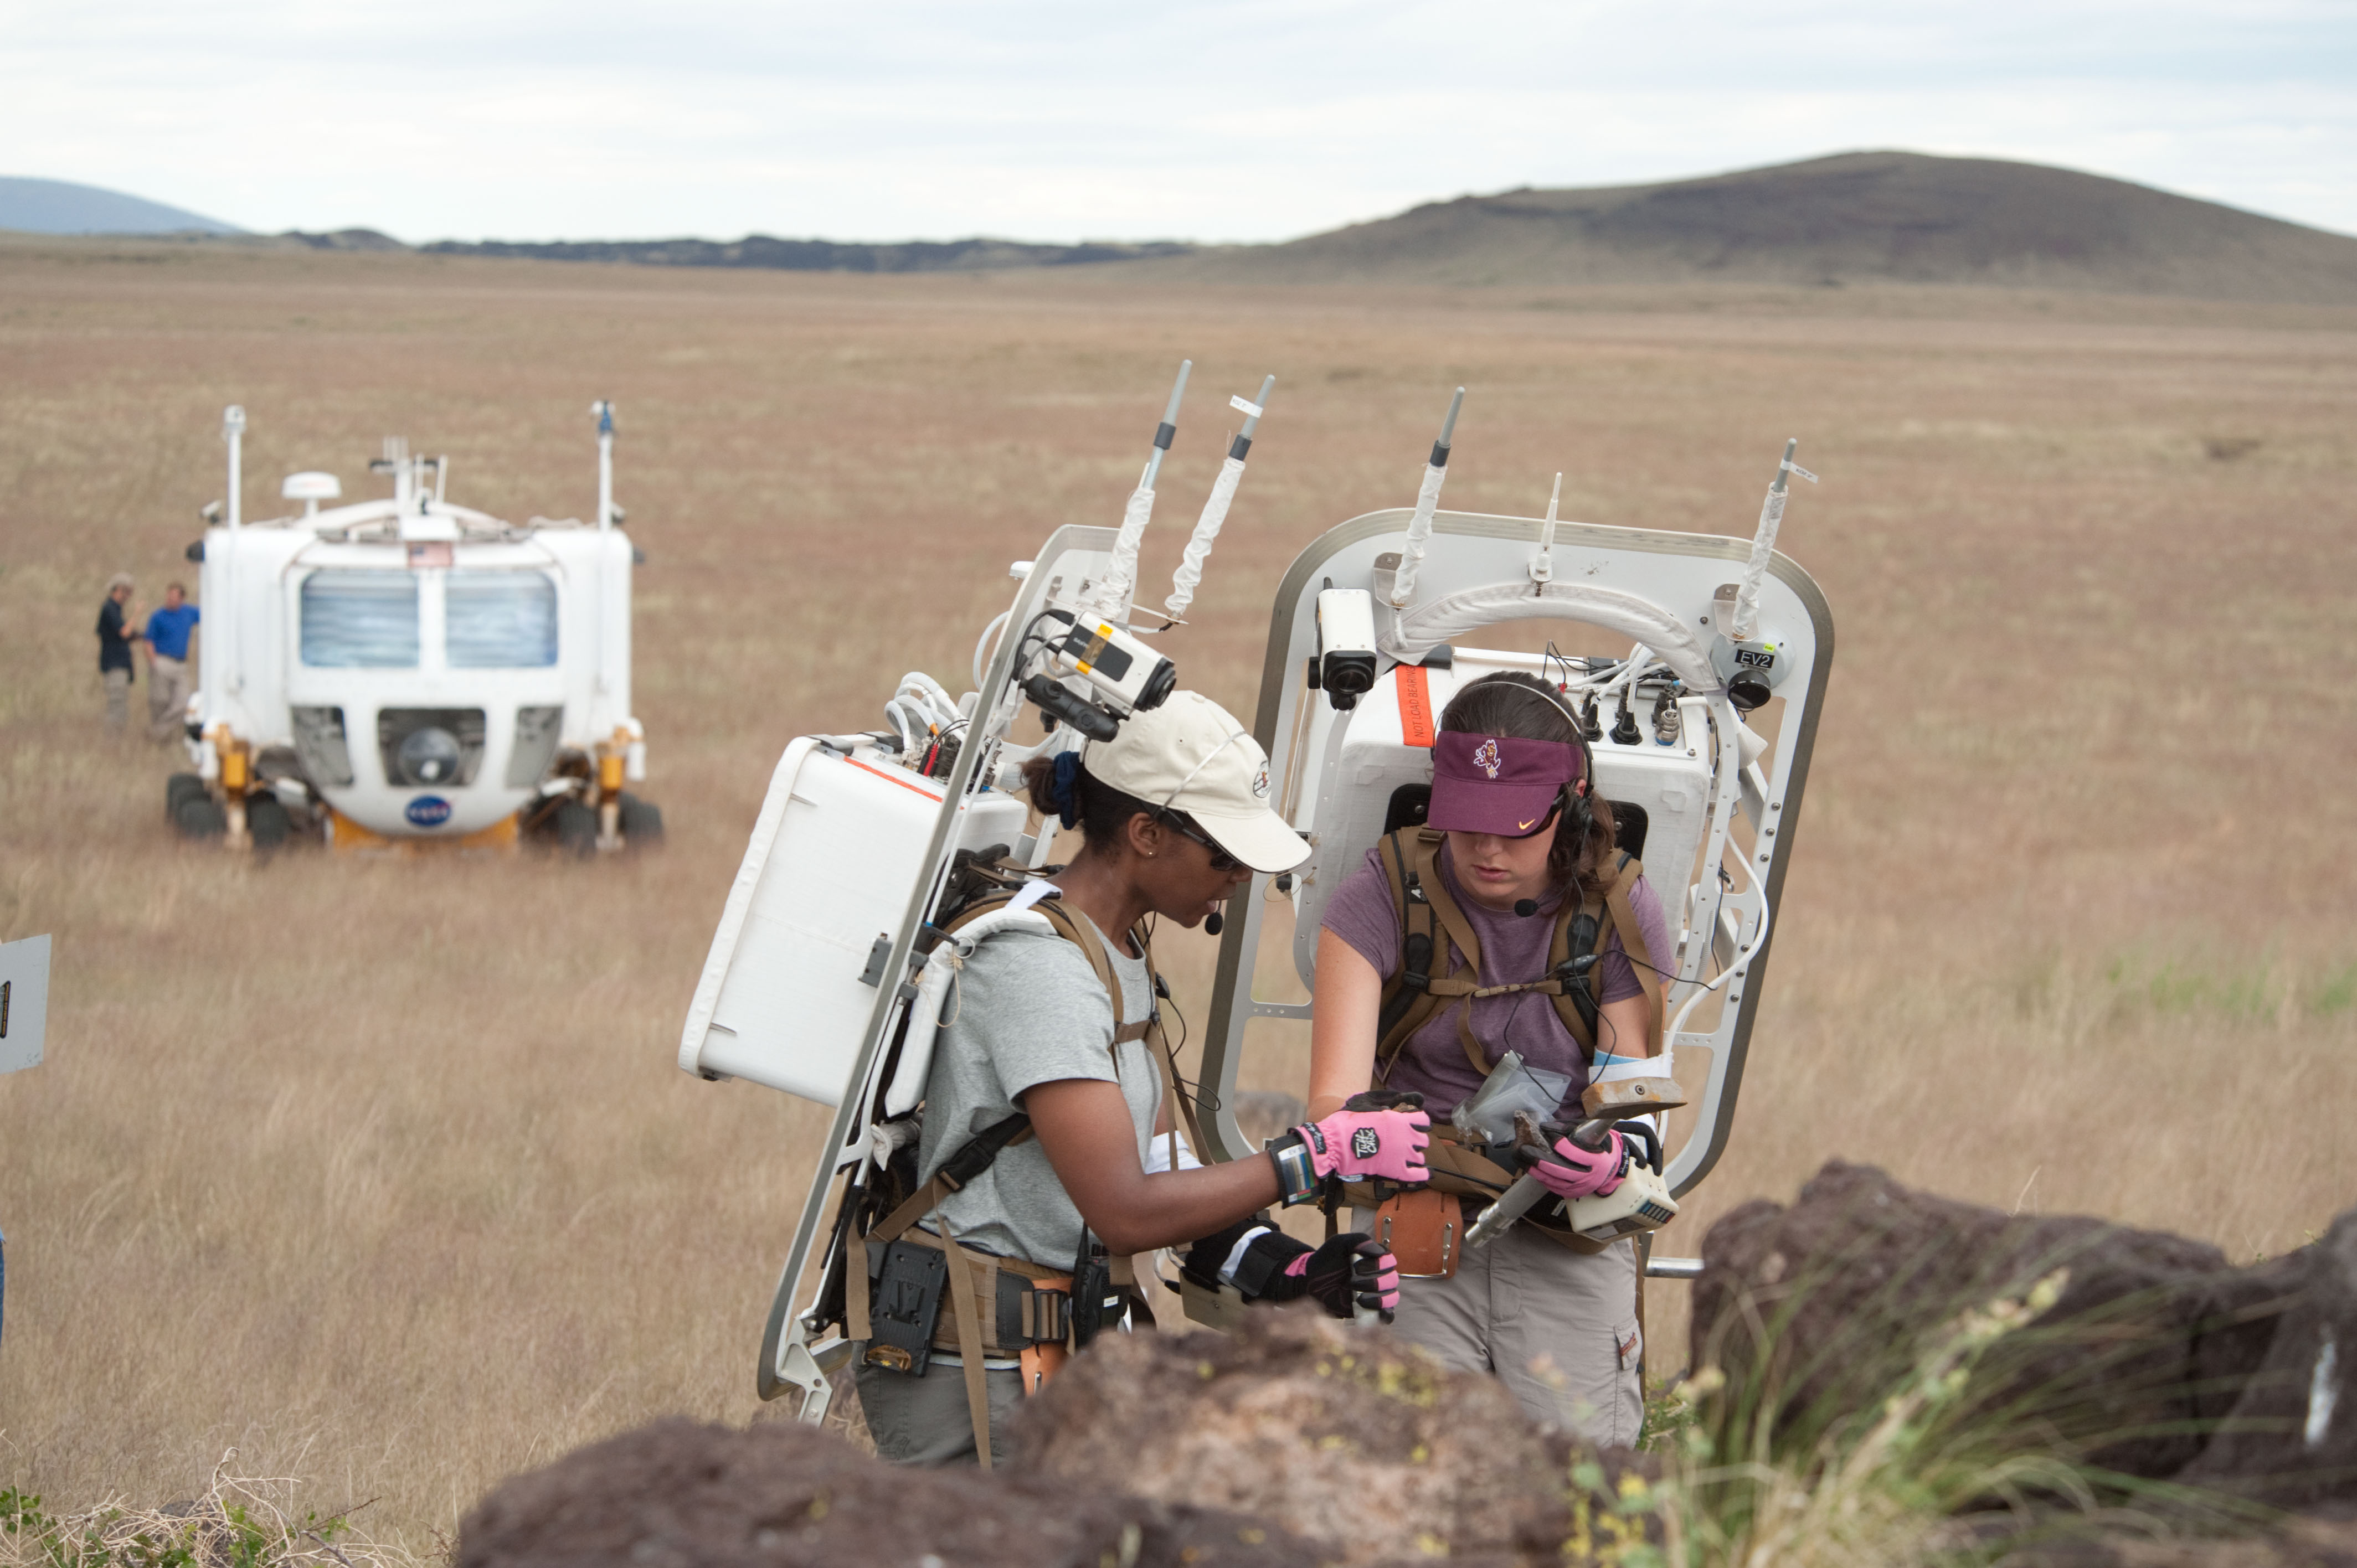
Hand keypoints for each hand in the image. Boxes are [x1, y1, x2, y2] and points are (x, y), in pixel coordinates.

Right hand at [1269, 1091, 1429, 1205]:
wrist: (1334, 1144)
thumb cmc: (1345, 1124)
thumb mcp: (1364, 1105)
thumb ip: (1381, 1107)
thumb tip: (1388, 1108)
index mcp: (1398, 1119)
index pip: (1423, 1120)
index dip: (1419, 1123)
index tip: (1414, 1125)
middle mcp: (1404, 1136)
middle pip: (1423, 1140)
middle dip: (1416, 1141)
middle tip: (1405, 1143)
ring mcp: (1402, 1154)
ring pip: (1420, 1157)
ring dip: (1414, 1157)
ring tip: (1404, 1158)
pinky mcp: (1396, 1171)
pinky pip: (1418, 1175)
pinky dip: (1421, 1174)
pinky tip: (1420, 1173)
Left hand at [1287, 1234, 1399, 1322]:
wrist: (1311, 1281)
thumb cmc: (1327, 1260)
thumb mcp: (1339, 1243)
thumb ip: (1359, 1240)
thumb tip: (1380, 1252)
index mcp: (1375, 1259)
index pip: (1389, 1261)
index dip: (1377, 1265)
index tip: (1356, 1266)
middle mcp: (1379, 1276)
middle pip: (1392, 1280)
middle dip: (1373, 1282)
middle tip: (1351, 1281)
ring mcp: (1376, 1294)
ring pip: (1391, 1297)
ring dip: (1376, 1298)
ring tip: (1357, 1297)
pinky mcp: (1371, 1310)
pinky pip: (1388, 1315)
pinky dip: (1385, 1314)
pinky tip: (1373, 1309)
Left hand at [1531, 1128, 1625, 1200]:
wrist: (1609, 1169)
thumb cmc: (1598, 1147)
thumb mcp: (1589, 1134)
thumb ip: (1568, 1128)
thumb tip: (1545, 1127)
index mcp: (1597, 1161)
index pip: (1575, 1153)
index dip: (1559, 1144)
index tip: (1546, 1133)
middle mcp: (1589, 1177)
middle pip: (1561, 1170)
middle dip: (1540, 1160)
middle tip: (1524, 1150)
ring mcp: (1580, 1188)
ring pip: (1554, 1180)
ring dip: (1535, 1170)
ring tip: (1522, 1159)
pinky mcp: (1572, 1193)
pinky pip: (1553, 1186)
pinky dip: (1541, 1177)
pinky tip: (1531, 1168)